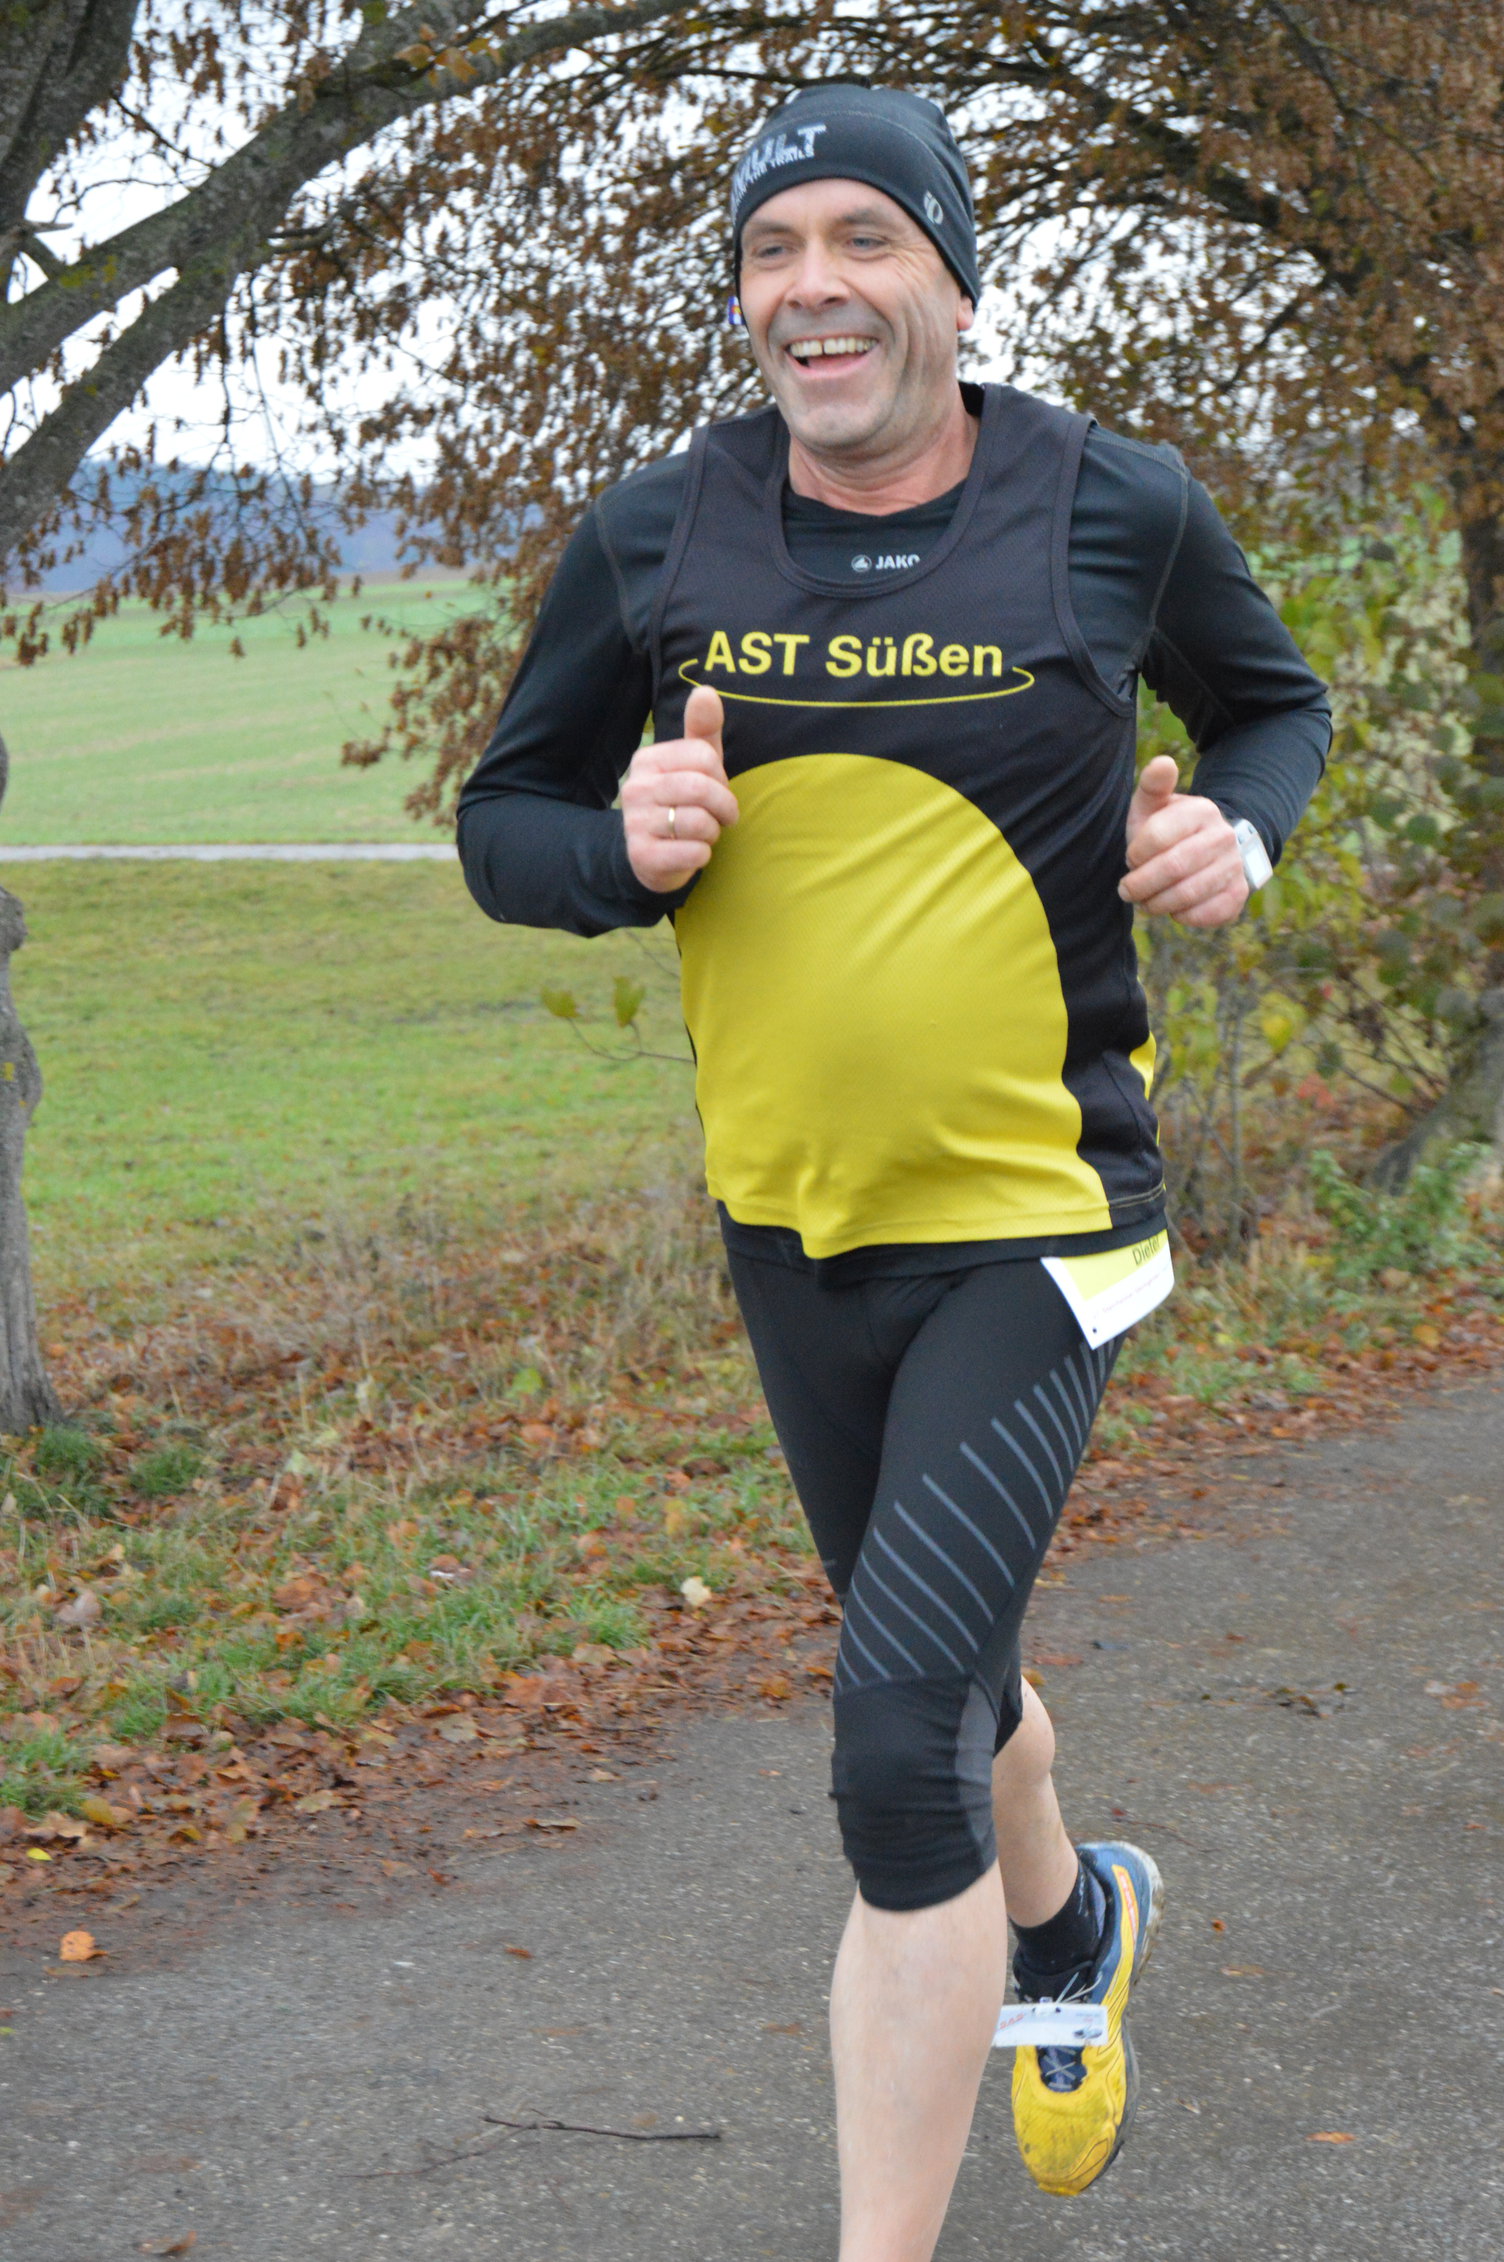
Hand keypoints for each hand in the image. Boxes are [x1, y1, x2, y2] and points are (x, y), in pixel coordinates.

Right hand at [621, 685, 737, 891]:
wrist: (651, 858)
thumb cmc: (681, 803)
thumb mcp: (694, 765)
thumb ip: (702, 729)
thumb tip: (705, 690)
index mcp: (647, 760)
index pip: (704, 757)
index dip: (721, 777)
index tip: (716, 789)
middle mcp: (635, 788)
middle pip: (702, 788)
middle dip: (724, 806)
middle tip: (722, 816)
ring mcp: (635, 823)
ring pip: (700, 822)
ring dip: (713, 832)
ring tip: (701, 833)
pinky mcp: (643, 856)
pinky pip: (695, 852)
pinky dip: (704, 855)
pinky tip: (691, 852)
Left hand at [1119, 755, 1248, 927]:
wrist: (1206, 851)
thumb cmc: (1166, 830)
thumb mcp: (1153, 806)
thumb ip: (1152, 785)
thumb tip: (1163, 762)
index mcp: (1201, 810)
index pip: (1157, 836)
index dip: (1135, 855)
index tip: (1130, 860)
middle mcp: (1224, 836)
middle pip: (1172, 868)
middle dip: (1140, 885)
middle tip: (1127, 891)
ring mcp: (1234, 866)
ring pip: (1187, 894)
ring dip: (1157, 903)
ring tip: (1145, 901)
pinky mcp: (1239, 894)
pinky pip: (1206, 914)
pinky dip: (1182, 916)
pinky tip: (1173, 908)